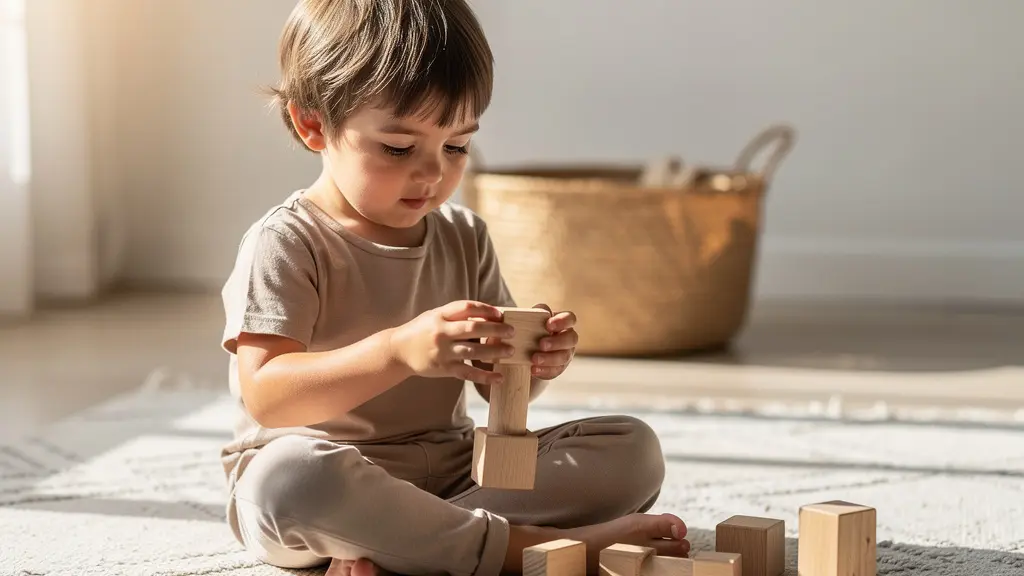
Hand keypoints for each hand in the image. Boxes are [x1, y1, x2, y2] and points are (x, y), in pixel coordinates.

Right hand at [389, 300, 514, 385]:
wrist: (398, 351)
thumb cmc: (422, 331)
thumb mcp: (435, 316)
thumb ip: (457, 315)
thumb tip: (489, 314)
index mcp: (440, 316)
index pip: (466, 308)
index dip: (486, 309)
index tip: (501, 313)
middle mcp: (441, 332)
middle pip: (473, 328)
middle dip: (496, 329)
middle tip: (512, 331)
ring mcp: (442, 351)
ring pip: (473, 350)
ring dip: (495, 351)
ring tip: (510, 350)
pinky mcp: (444, 368)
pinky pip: (468, 372)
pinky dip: (485, 376)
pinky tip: (499, 377)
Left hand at [529, 304, 577, 379]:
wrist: (524, 352)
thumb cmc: (530, 331)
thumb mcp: (531, 320)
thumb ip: (534, 314)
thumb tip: (534, 312)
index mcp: (563, 323)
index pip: (570, 318)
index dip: (562, 321)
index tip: (548, 325)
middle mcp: (567, 338)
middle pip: (571, 339)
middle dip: (556, 342)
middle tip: (541, 344)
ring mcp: (565, 354)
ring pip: (564, 356)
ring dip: (549, 358)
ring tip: (534, 359)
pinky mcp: (558, 368)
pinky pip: (556, 370)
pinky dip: (545, 370)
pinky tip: (534, 369)